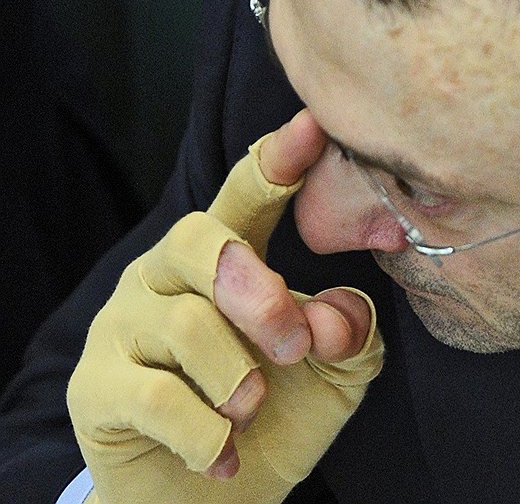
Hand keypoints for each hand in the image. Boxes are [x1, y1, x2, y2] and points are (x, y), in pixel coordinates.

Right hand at [67, 110, 383, 503]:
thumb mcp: (334, 373)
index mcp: (224, 259)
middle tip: (293, 348)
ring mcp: (123, 328)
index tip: (314, 129)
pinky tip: (225, 456)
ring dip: (236, 378)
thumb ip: (349, 334)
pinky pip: (153, 397)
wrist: (211, 499)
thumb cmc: (276, 415)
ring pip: (182, 324)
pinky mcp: (94, 388)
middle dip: (257, 294)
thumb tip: (335, 315)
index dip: (278, 162)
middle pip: (199, 241)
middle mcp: (164, 277)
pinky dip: (205, 434)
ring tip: (252, 409)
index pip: (244, 196)